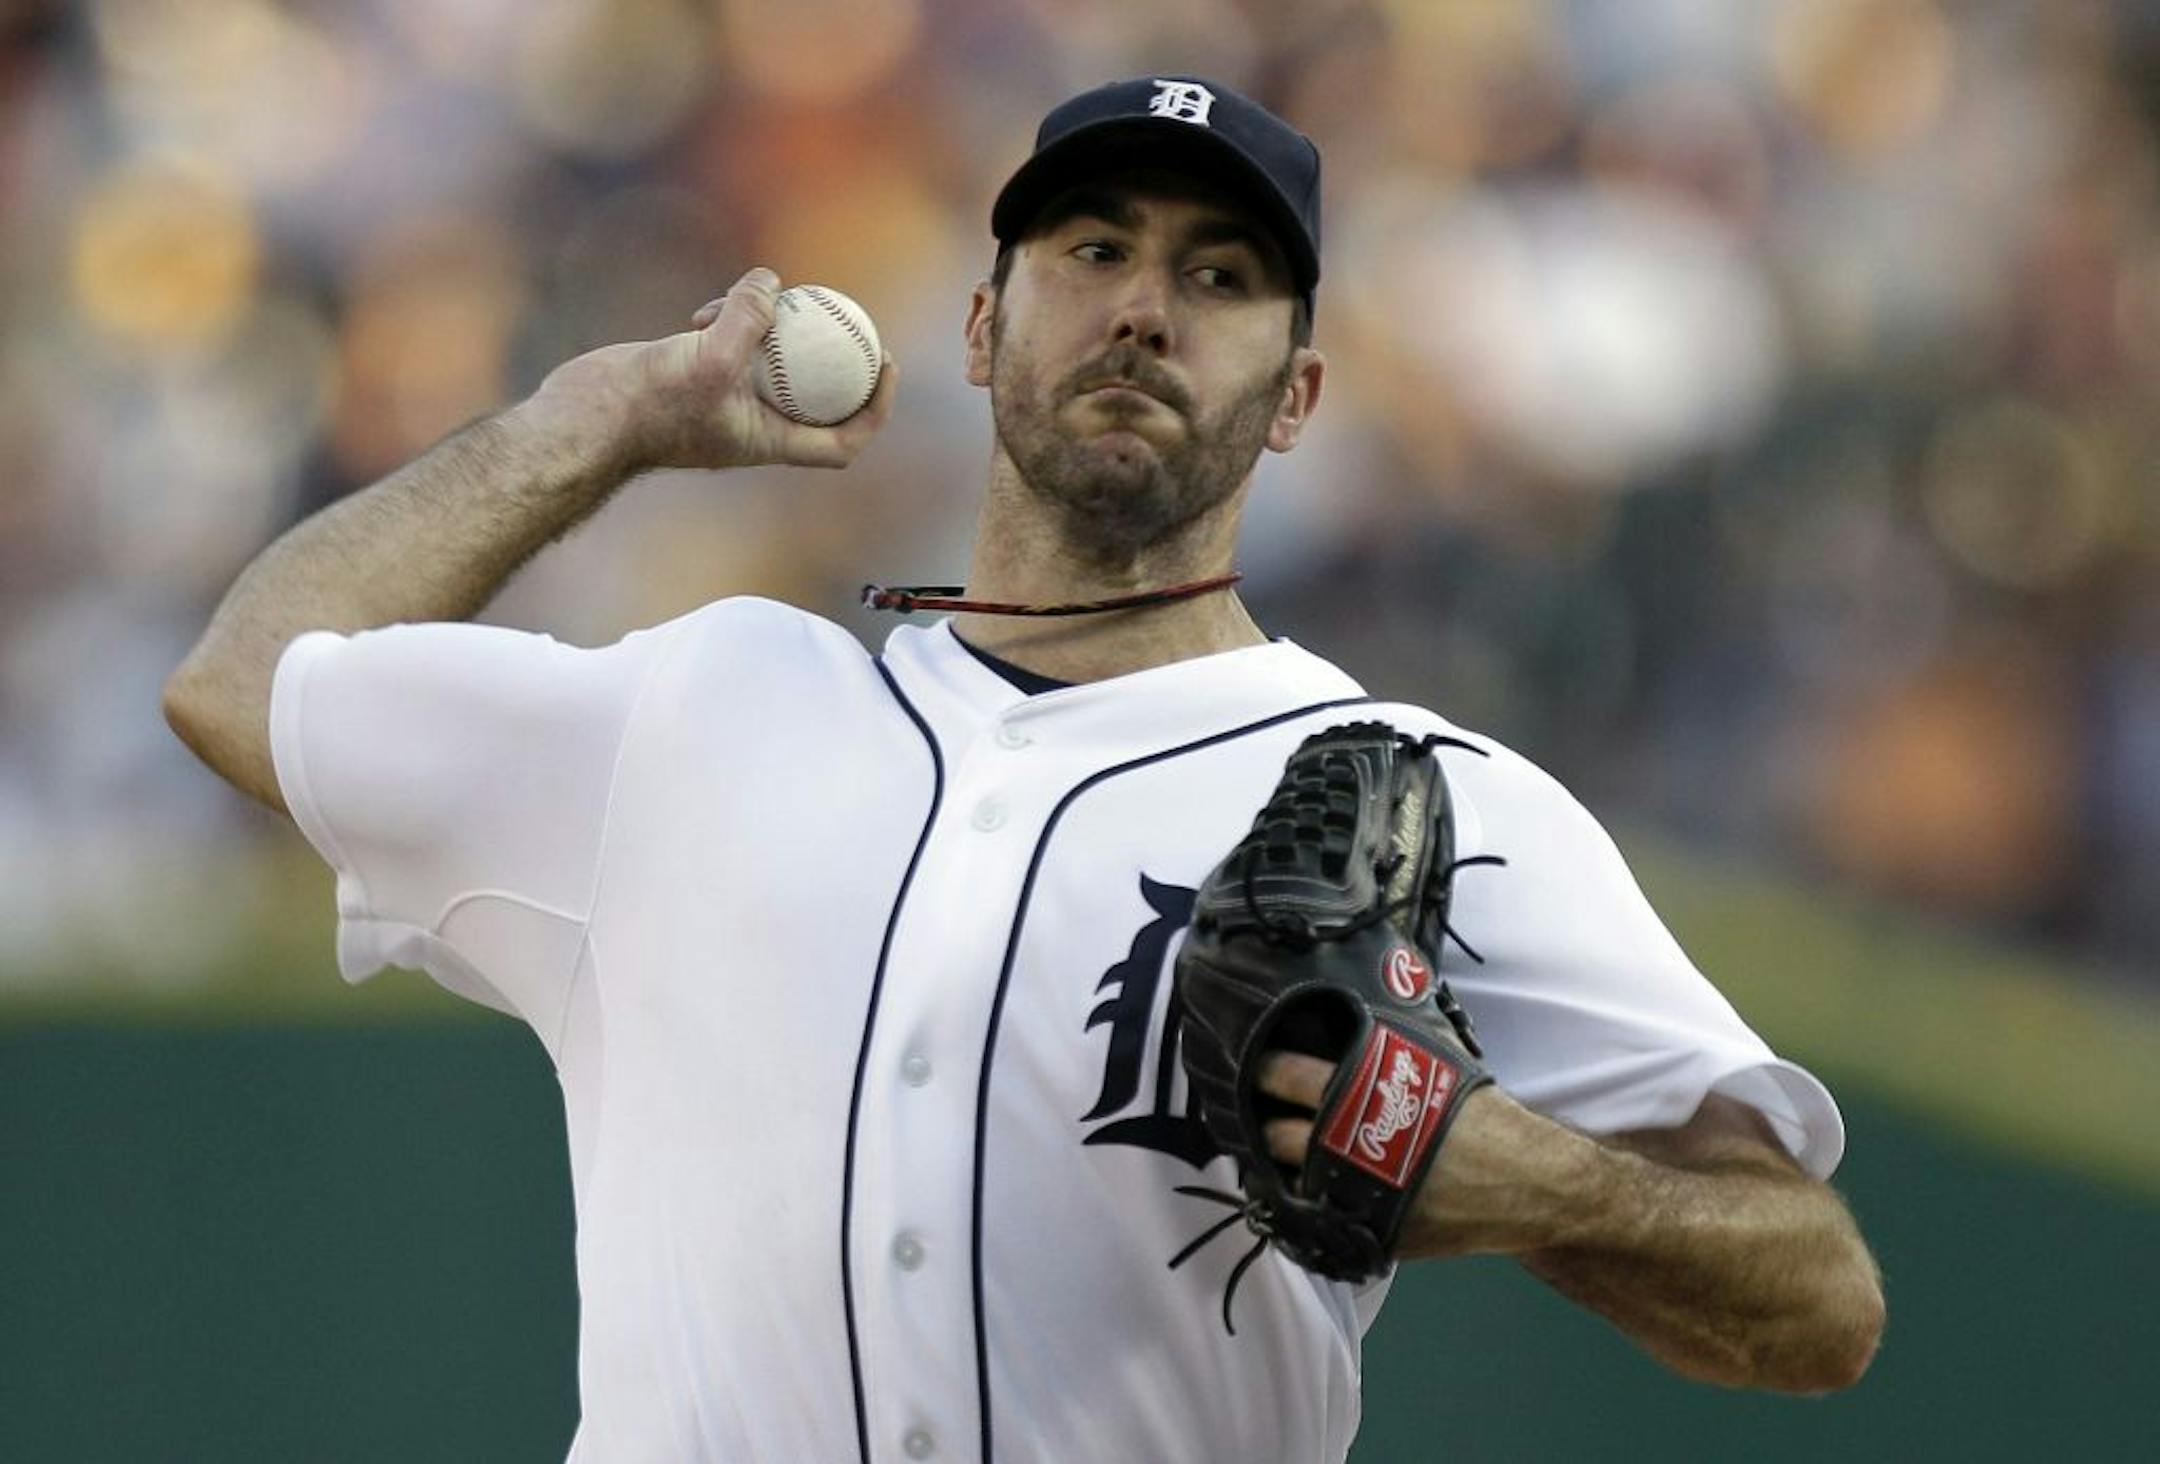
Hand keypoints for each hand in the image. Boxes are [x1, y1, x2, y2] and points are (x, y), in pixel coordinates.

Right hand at [525, 267, 897, 475]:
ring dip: (772, 327)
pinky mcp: (693, 377)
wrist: (581, 420)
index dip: (874, 409)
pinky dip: (729, 321)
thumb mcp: (707, 360)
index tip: (885, 366)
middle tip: (851, 316)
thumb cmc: (643, 408)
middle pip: (815, 396)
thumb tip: (774, 283)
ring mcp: (722, 401)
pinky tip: (710, 308)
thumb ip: (747, 321)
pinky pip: (730, 345)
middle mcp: (751, 426)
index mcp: (768, 443)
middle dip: (836, 359)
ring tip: (752, 301)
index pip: (841, 441)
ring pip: (770, 362)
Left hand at [1255, 1048, 1538, 1259]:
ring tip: (1279, 1156)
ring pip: (1291, 1184)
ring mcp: (1354, 1197)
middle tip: (1261, 1117)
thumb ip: (1392, 1047)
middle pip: (1276, 1137)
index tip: (1256, 1067)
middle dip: (1264, 1126)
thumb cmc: (1484, 1117)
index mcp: (1360, 1095)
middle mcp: (1346, 1147)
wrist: (1526, 1183)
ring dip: (1282, 1170)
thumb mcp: (1437, 1064)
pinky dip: (1311, 1208)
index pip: (1288, 1076)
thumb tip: (1365, 1010)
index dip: (1266, 1070)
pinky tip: (1309, 1194)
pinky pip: (1320, 1224)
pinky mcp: (1369, 1235)